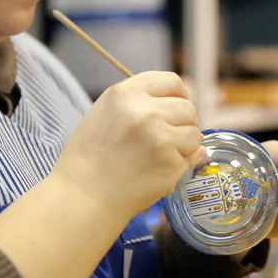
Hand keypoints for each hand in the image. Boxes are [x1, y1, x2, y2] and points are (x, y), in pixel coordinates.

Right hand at [52, 71, 203, 220]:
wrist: (83, 195)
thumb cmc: (89, 157)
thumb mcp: (105, 112)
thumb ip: (139, 101)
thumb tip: (181, 100)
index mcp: (125, 93)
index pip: (172, 82)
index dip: (180, 95)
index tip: (178, 107)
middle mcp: (145, 110)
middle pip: (187, 107)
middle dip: (183, 122)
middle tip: (168, 138)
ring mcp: (160, 136)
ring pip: (194, 132)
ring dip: (185, 144)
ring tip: (161, 155)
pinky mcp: (170, 162)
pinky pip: (192, 157)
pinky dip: (181, 164)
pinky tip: (158, 170)